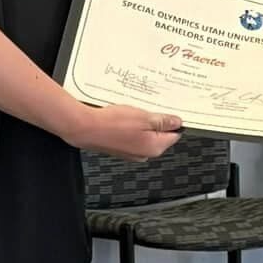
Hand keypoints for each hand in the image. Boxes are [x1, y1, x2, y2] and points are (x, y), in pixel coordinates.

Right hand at [58, 101, 184, 160]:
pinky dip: (131, 126)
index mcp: (154, 147)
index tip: (167, 111)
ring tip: (132, 112)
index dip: (172, 121)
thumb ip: (163, 121)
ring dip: (142, 122)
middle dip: (156, 121)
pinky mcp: (121, 147)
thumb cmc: (112, 124)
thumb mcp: (144, 117)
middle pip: (160, 135)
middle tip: (147, 109)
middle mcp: (145, 153)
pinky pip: (133, 135)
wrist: (85, 128)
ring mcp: (132, 152)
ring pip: (146, 134)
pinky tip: (122, 118)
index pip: (174, 134)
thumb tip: (177, 122)